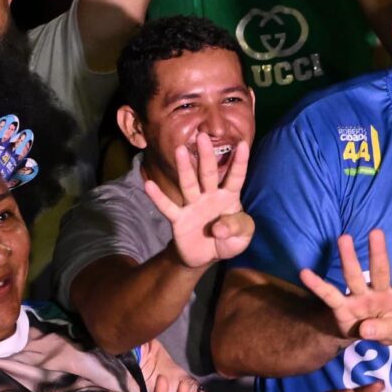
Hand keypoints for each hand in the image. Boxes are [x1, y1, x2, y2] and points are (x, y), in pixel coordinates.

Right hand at [142, 133, 254, 268]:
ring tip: (180, 150)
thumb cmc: (228, 239)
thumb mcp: (242, 237)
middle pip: (208, 173)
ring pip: (188, 184)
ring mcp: (192, 205)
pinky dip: (158, 197)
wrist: (205, 256)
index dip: (240, 162)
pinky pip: (167, 207)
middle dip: (206, 155)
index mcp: (228, 197)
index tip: (243, 144)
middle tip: (202, 136)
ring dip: (184, 168)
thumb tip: (218, 228)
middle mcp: (209, 196)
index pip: (236, 177)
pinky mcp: (178, 219)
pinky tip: (148, 185)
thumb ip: (238, 228)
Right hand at [299, 231, 391, 344]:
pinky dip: (317, 285)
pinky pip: (329, 295)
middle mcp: (379, 292)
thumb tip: (365, 328)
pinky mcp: (342, 306)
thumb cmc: (387, 327)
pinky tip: (305, 273)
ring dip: (350, 259)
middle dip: (378, 253)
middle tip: (376, 232)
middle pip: (380, 271)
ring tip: (344, 238)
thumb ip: (386, 331)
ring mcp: (360, 297)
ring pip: (354, 276)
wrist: (364, 335)